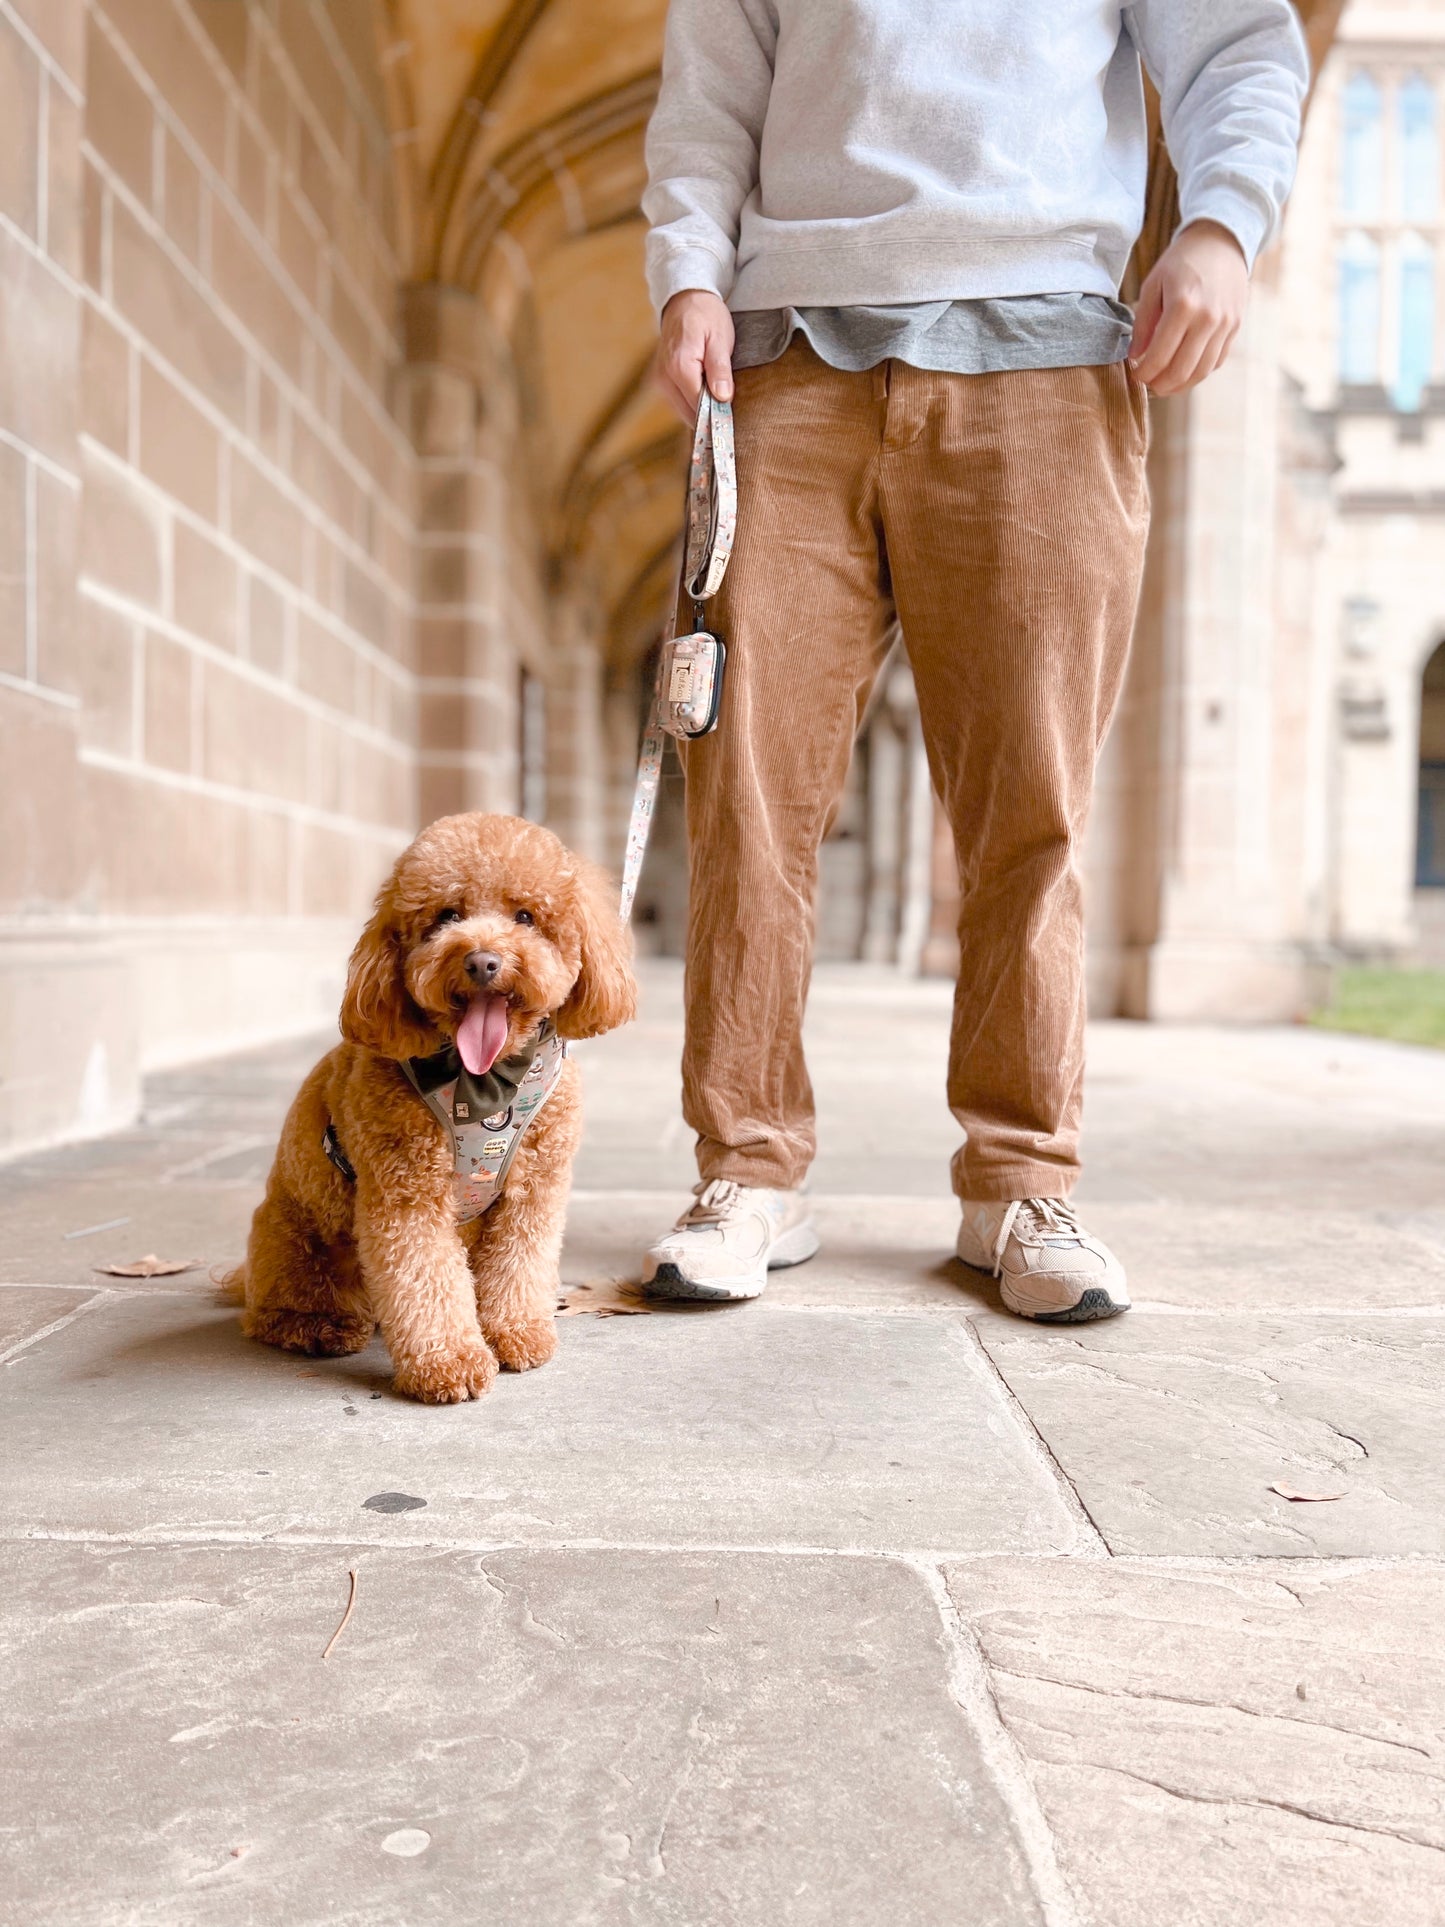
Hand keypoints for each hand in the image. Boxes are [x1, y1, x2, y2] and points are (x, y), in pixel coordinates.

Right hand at [655, 289, 734, 422]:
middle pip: (689, 413)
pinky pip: (679, 400)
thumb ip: (720, 370)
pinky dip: (694, 402)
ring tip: (719, 395)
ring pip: (683, 410)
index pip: (699, 407)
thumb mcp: (720, 338)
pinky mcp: (661, 379)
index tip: (732, 419)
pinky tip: (707, 392)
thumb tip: (723, 398)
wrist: (685, 298)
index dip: (717, 415)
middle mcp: (665, 377)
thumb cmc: (705, 314)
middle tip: (730, 409)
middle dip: (710, 415)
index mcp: (680, 367)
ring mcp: (660, 379)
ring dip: (702, 409)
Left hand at [1129, 220, 1248, 395]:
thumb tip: (1136, 357)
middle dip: (1160, 385)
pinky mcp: (1235, 327)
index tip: (1135, 374)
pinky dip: (1198, 372)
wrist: (1221, 243)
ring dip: (1179, 385)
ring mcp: (1225, 325)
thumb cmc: (1181, 262)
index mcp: (1183, 305)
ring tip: (1164, 383)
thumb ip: (1142, 323)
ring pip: (1201, 372)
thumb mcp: (1153, 284)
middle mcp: (1208, 318)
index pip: (1160, 357)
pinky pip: (1215, 362)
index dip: (1144, 373)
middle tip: (1148, 384)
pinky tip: (1183, 370)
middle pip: (1181, 371)